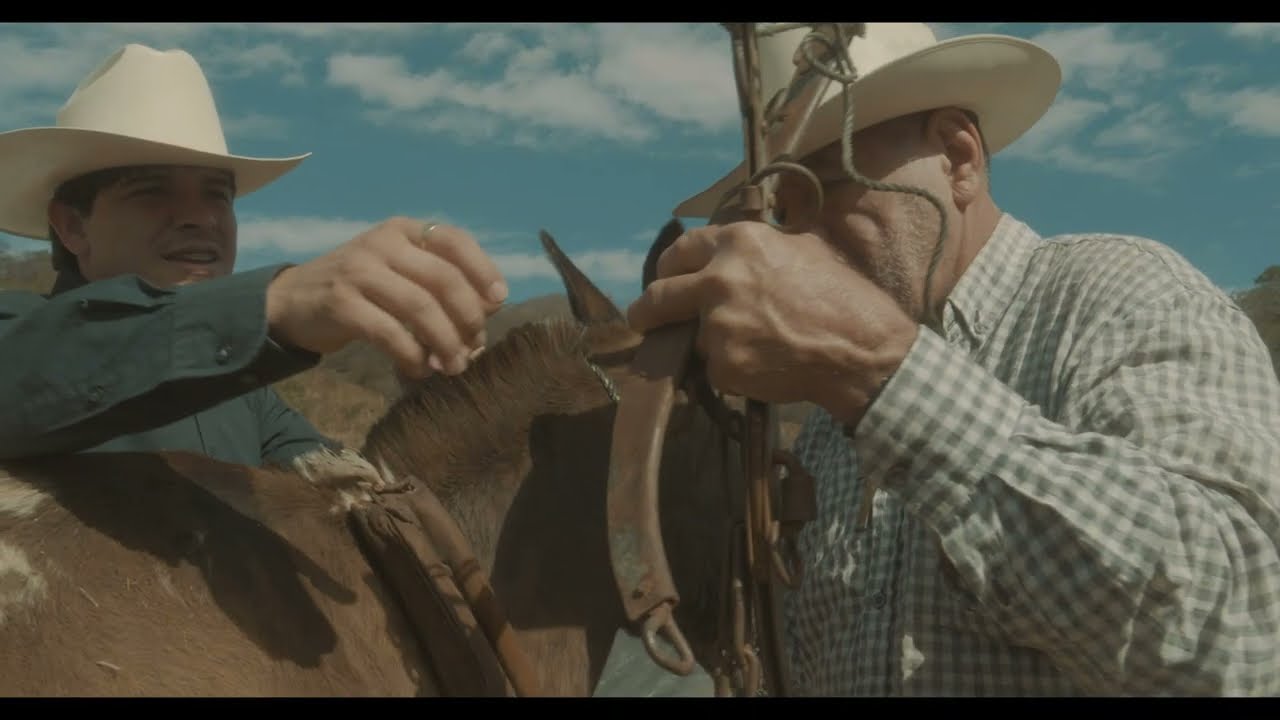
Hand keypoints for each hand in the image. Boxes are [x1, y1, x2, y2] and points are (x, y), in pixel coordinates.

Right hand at [265, 217, 507, 378]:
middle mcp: (384, 243)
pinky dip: (412, 356)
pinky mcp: (341, 303)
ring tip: (453, 367)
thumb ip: (437, 284)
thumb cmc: (360, 289)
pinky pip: (390, 333)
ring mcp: (360, 271)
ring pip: (421, 308)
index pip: (455, 240)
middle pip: (444, 279)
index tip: (498, 302)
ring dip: (445, 343)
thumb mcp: (398, 272)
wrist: (293, 300)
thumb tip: (487, 313)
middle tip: (473, 348)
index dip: (483, 270)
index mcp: (404, 230)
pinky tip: (418, 369)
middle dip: (468, 318)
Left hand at [626, 221, 917, 427]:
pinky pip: (715, 369)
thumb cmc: (840, 296)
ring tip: (755, 345)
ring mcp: (718, 325)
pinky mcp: (724, 365)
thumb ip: (757, 247)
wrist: (862, 348)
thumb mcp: (801, 247)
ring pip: (695, 337)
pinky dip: (733, 371)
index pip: (680, 250)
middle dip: (646, 311)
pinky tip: (766, 365)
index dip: (668, 266)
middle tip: (643, 319)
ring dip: (712, 344)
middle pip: (658, 297)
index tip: (663, 278)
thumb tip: (731, 249)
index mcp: (738, 242)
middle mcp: (720, 279)